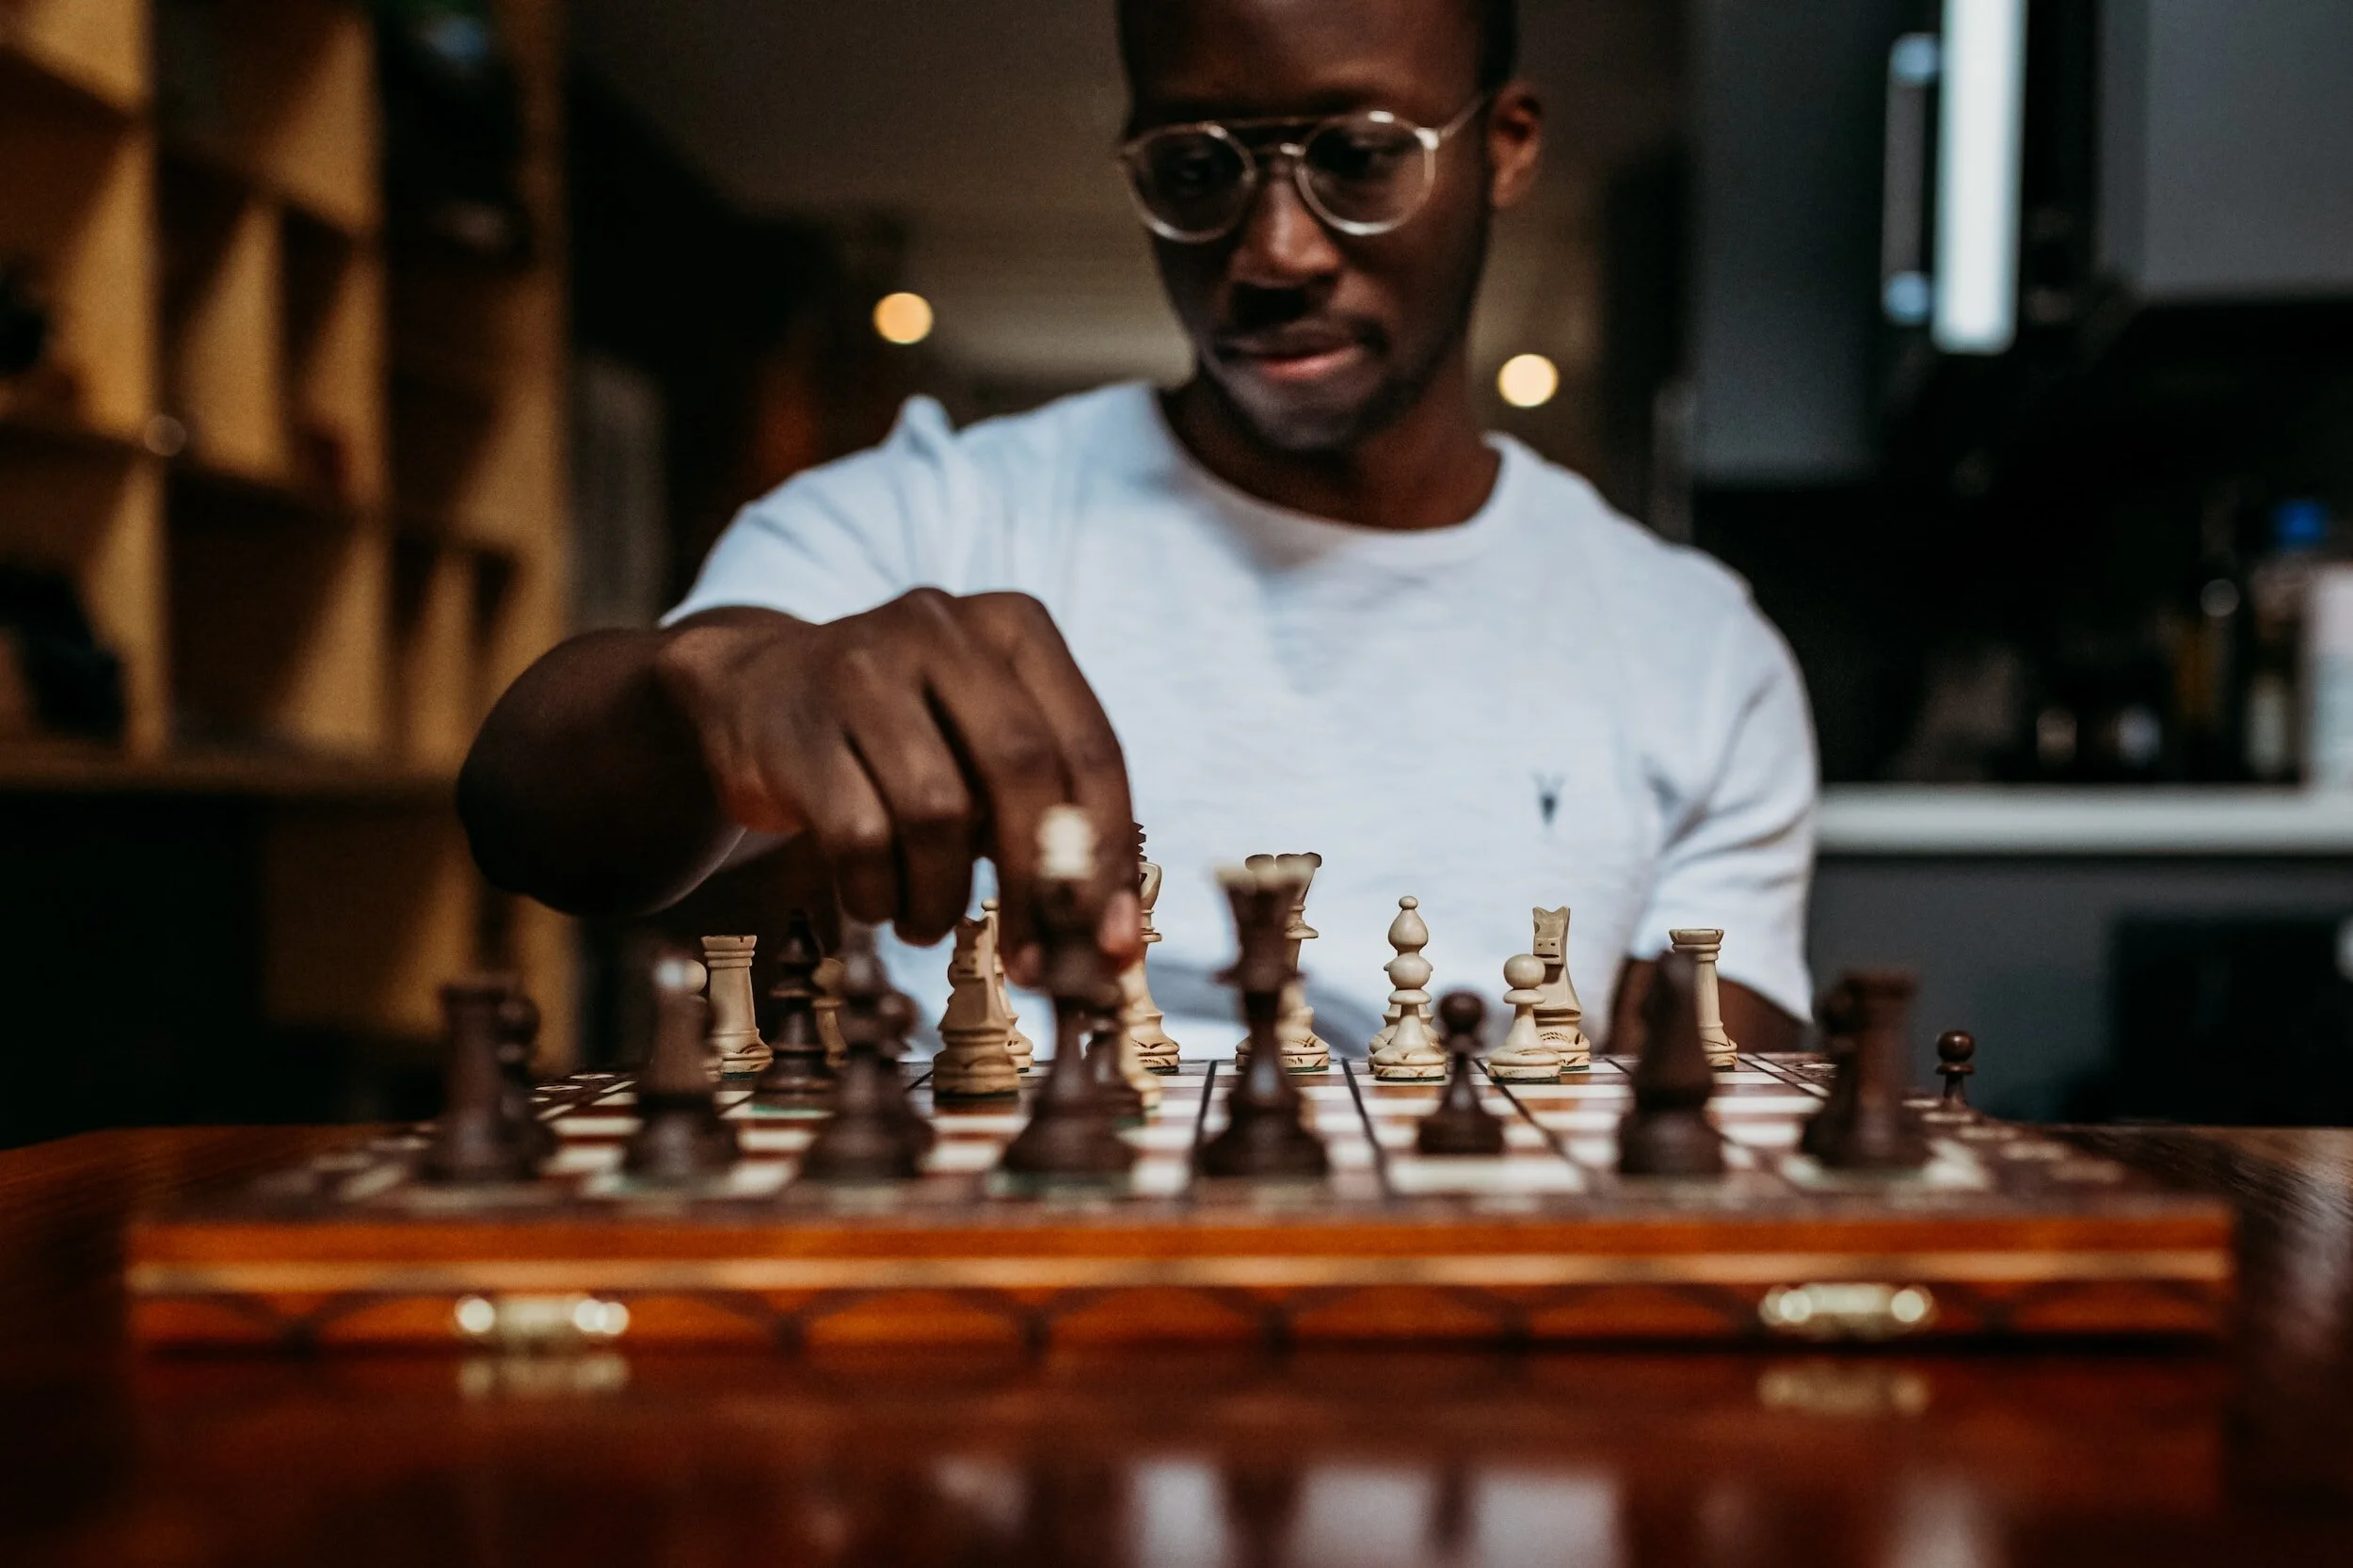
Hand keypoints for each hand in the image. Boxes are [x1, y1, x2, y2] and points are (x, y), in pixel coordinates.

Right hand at [653, 592, 1140, 973]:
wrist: (754, 693)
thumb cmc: (901, 735)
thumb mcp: (981, 744)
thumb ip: (1046, 813)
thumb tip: (1107, 933)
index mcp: (1013, 626)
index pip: (1090, 746)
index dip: (1110, 855)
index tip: (1113, 940)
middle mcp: (942, 627)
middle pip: (1022, 770)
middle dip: (1038, 883)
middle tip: (1034, 960)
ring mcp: (861, 668)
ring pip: (938, 811)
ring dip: (941, 895)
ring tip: (927, 919)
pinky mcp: (797, 727)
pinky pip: (860, 837)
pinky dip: (878, 894)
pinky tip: (877, 900)